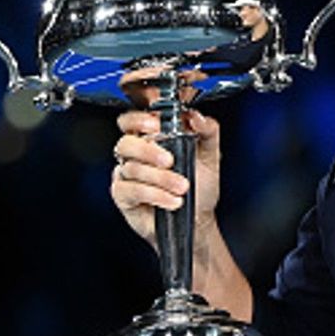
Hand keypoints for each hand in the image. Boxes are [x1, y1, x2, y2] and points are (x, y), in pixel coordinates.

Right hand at [110, 91, 221, 250]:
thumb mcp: (211, 156)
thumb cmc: (201, 187)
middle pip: (126, 142)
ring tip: (182, 187)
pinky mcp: (124, 196)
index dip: (138, 120)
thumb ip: (208, 131)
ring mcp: (127, 175)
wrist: (199, 219)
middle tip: (170, 160)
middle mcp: (136, 155)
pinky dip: (154, 195)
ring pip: (131, 168)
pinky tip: (171, 200)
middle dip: (148, 151)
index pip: (132, 121)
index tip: (156, 125)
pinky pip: (130, 190)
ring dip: (160, 178)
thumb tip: (196, 116)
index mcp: (152, 138)